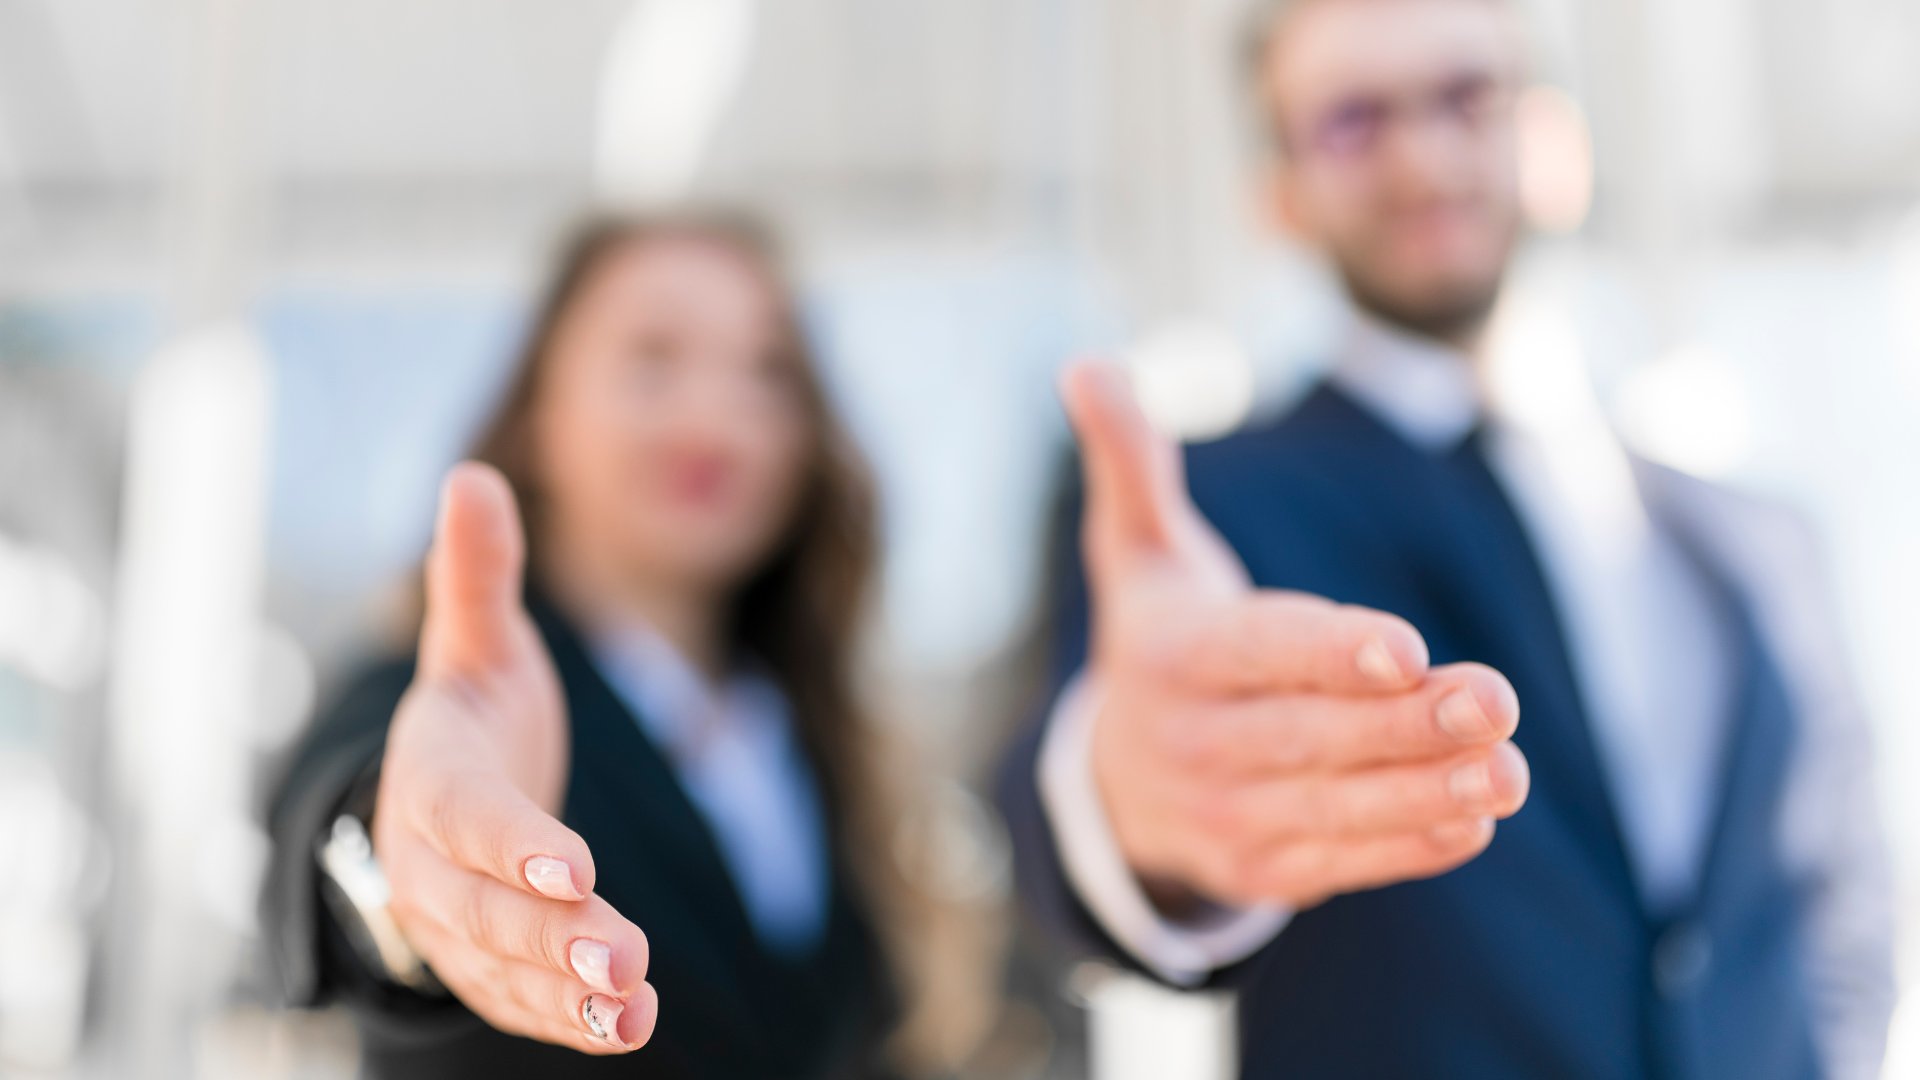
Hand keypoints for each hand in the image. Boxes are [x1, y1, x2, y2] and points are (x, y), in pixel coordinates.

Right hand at [372, 463, 655, 1050]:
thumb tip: (471, 474)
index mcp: (434, 778)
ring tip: (637, 1012)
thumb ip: (477, 574)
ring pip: (505, 969)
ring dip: (568, 994)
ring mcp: (455, 927)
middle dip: (555, 937)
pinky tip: (631, 1029)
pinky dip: (570, 1020)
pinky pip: (521, 1002)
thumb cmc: (473, 715)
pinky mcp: (487, 970)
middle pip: (486, 910)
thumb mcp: (477, 645)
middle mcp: (431, 864)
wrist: (431, 802)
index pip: (467, 816)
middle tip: (628, 959)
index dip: (514, 842)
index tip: (576, 866)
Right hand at [1064, 364, 1529, 911]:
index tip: (1406, 648)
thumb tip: (1084, 364)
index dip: (1330, 652)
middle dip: (1405, 723)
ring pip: (1336, 806)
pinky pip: (1343, 861)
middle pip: (1310, 734)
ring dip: (1425, 791)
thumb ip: (1130, 462)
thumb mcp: (1134, 554)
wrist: (1113, 784)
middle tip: (1495, 697)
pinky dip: (1409, 846)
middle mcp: (1194, 744)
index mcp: (1173, 658)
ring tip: (1508, 768)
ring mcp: (1228, 816)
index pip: (1258, 652)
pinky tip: (1476, 817)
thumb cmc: (1157, 640)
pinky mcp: (1264, 870)